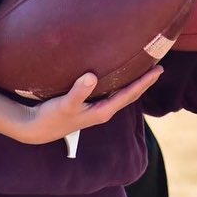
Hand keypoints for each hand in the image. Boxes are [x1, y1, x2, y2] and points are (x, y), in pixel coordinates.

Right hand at [16, 66, 162, 144]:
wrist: (37, 129)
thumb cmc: (52, 116)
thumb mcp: (65, 104)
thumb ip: (79, 91)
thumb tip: (92, 76)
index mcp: (103, 111)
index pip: (130, 94)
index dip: (145, 82)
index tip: (159, 70)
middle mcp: (104, 110)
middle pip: (130, 94)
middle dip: (145, 82)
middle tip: (159, 66)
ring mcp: (97, 108)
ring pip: (122, 94)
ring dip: (134, 82)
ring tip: (144, 69)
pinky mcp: (89, 105)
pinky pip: (111, 92)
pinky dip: (120, 83)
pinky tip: (119, 75)